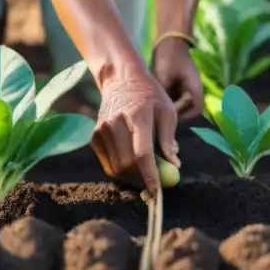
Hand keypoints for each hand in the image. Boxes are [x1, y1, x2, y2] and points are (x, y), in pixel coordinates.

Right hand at [91, 67, 180, 192]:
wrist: (121, 80)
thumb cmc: (150, 95)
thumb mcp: (167, 111)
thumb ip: (168, 139)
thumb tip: (174, 165)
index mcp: (137, 116)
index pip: (142, 153)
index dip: (150, 175)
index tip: (157, 190)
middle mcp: (115, 124)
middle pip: (127, 164)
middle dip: (141, 179)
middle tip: (154, 184)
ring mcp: (102, 130)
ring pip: (116, 167)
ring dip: (131, 177)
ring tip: (144, 174)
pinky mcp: (95, 136)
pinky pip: (107, 164)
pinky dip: (120, 170)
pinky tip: (132, 166)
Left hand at [151, 37, 203, 120]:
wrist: (168, 40)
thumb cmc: (169, 56)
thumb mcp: (163, 75)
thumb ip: (163, 93)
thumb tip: (156, 108)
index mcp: (195, 86)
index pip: (197, 110)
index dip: (185, 116)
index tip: (170, 114)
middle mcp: (192, 89)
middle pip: (187, 109)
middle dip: (174, 111)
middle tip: (159, 110)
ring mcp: (185, 87)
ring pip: (178, 104)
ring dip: (168, 105)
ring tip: (155, 104)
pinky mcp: (176, 84)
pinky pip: (172, 97)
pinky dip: (165, 99)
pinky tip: (154, 97)